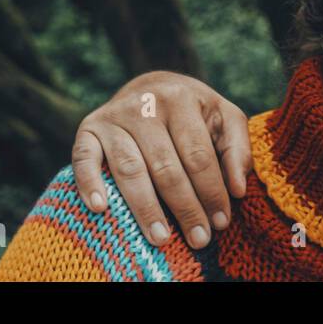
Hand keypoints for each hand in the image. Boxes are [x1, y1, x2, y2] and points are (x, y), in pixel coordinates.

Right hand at [72, 71, 251, 248]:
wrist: (151, 85)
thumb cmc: (194, 111)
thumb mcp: (223, 117)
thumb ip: (237, 149)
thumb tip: (238, 190)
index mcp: (182, 98)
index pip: (198, 154)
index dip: (211, 191)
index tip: (221, 222)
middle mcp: (145, 104)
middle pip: (166, 166)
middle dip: (185, 207)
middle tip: (199, 238)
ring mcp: (114, 116)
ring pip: (130, 168)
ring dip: (145, 207)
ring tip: (161, 238)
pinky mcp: (88, 128)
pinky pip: (84, 158)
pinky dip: (89, 182)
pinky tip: (100, 208)